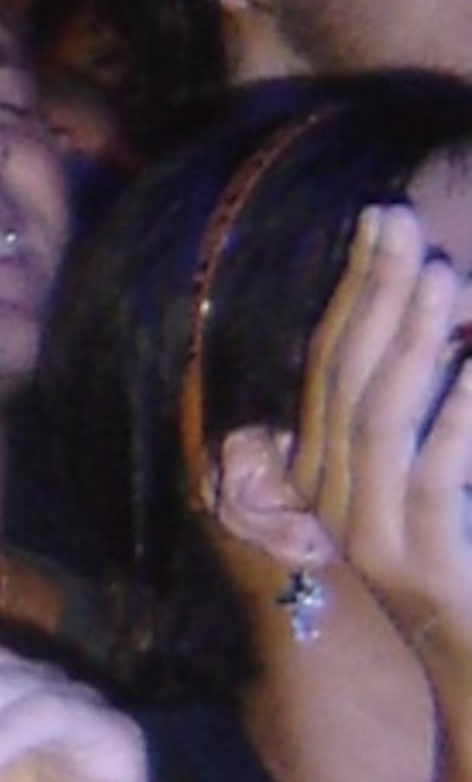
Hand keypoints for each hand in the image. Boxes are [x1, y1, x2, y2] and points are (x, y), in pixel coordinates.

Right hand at [289, 196, 471, 711]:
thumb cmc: (467, 560)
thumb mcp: (435, 473)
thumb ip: (430, 403)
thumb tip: (443, 299)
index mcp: (324, 476)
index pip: (328, 365)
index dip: (354, 289)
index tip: (380, 220)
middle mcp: (332, 504)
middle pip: (345, 379)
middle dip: (374, 294)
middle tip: (400, 223)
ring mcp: (371, 536)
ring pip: (377, 418)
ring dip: (411, 340)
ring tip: (441, 275)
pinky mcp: (421, 561)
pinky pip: (436, 468)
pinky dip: (460, 409)